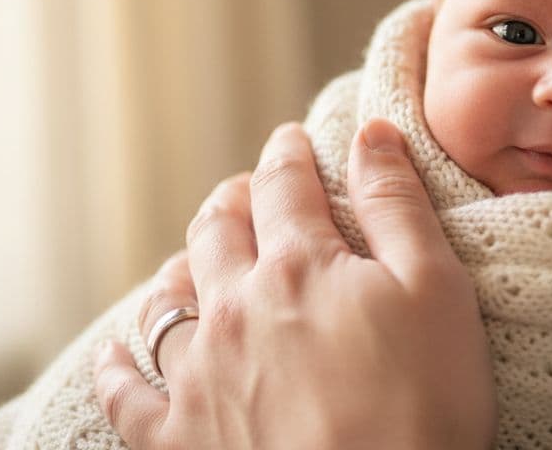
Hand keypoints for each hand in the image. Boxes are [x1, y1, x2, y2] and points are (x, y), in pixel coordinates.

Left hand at [93, 119, 495, 448]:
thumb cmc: (423, 406)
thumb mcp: (436, 290)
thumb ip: (398, 206)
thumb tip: (371, 132)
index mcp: (298, 265)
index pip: (283, 185)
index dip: (288, 155)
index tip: (291, 141)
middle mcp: (234, 309)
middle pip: (216, 231)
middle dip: (231, 201)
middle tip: (245, 191)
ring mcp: (198, 376)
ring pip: (167, 301)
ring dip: (181, 270)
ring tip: (191, 261)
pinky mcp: (178, 439)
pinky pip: (128, 394)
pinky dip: (118, 367)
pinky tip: (114, 352)